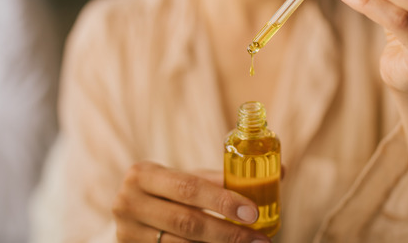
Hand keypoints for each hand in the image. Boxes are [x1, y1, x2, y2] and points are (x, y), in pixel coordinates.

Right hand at [112, 161, 269, 242]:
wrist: (128, 214)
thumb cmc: (167, 192)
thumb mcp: (185, 179)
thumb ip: (223, 178)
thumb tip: (281, 172)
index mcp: (143, 174)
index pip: (188, 188)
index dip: (222, 201)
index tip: (253, 212)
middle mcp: (127, 202)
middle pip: (186, 222)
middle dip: (227, 233)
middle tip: (258, 239)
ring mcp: (127, 233)